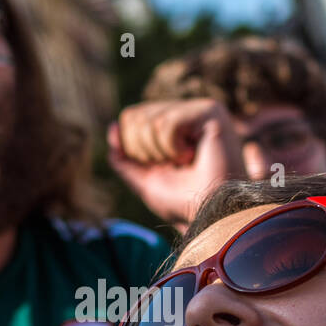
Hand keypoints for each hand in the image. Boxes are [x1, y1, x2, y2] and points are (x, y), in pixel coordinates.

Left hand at [108, 99, 244, 228]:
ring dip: (163, 153)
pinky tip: (195, 155)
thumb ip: (124, 157)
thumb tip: (112, 126)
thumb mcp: (145, 180)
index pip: (130, 118)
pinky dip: (174, 149)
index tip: (164, 166)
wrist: (212, 216)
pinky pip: (167, 124)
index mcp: (174, 124)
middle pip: (135, 116)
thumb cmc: (185, 202)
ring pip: (150, 121)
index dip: (135, 149)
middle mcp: (186, 112)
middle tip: (175, 166)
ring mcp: (199, 109)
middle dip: (146, 151)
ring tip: (187, 162)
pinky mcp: (209, 111)